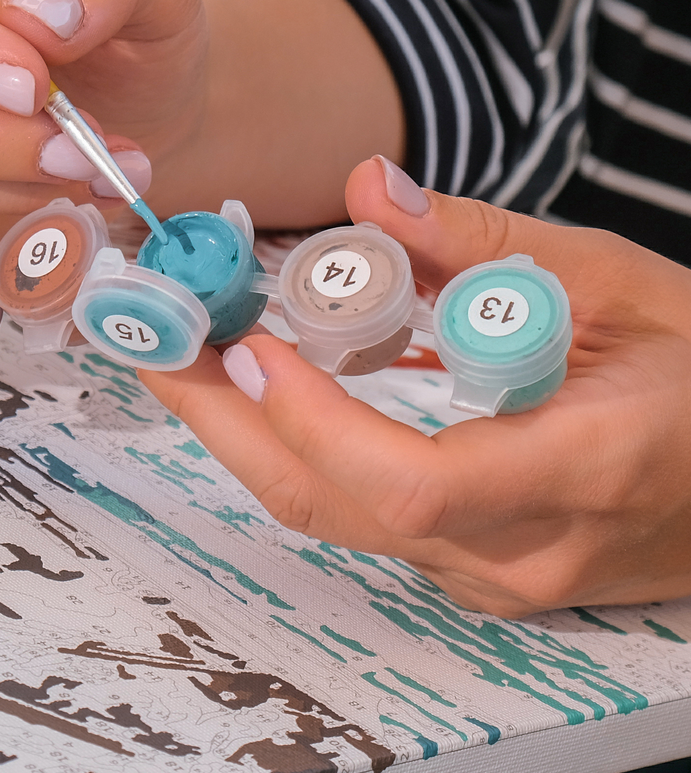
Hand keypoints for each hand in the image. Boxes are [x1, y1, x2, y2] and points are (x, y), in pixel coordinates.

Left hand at [142, 156, 690, 615]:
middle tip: (153, 335)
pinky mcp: (477, 573)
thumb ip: (487, 241)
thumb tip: (367, 193)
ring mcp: (498, 579)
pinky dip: (303, 447)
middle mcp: (525, 550)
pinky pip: (365, 518)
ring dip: (249, 432)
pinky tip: (272, 382)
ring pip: (338, 518)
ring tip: (189, 346)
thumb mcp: (620, 282)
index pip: (411, 482)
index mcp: (582, 472)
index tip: (246, 340)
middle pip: (337, 508)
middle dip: (224, 421)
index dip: (312, 418)